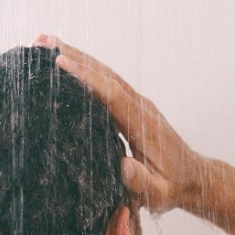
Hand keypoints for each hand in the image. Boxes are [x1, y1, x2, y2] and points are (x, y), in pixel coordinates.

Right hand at [36, 36, 206, 214]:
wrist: (193, 177)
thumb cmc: (172, 187)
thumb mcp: (159, 192)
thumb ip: (142, 182)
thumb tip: (124, 166)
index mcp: (142, 124)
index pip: (111, 94)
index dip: (86, 77)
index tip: (60, 62)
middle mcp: (140, 106)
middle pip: (104, 74)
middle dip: (73, 56)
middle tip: (40, 42)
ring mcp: (137, 103)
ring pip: (104, 73)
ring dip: (77, 56)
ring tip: (45, 44)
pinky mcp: (133, 105)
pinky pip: (107, 81)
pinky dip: (86, 68)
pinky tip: (67, 62)